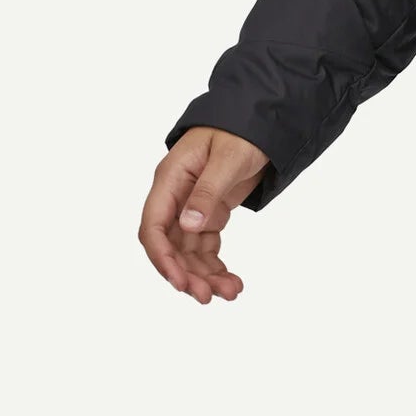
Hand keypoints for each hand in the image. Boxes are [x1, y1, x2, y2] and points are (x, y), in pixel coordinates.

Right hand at [139, 127, 270, 302]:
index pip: (154, 225)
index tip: (180, 282)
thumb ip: (208, 190)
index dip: (163, 257)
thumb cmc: (242, 130)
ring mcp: (191, 206)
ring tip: (231, 292)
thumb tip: (188, 225)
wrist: (262, 118)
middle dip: (187, 274)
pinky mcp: (209, 212)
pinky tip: (231, 281)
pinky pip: (206, 246)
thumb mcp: (229, 157)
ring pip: (189, 251)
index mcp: (171, 178)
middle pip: (171, 245)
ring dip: (205, 275)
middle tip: (210, 297)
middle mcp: (176, 195)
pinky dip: (216, 265)